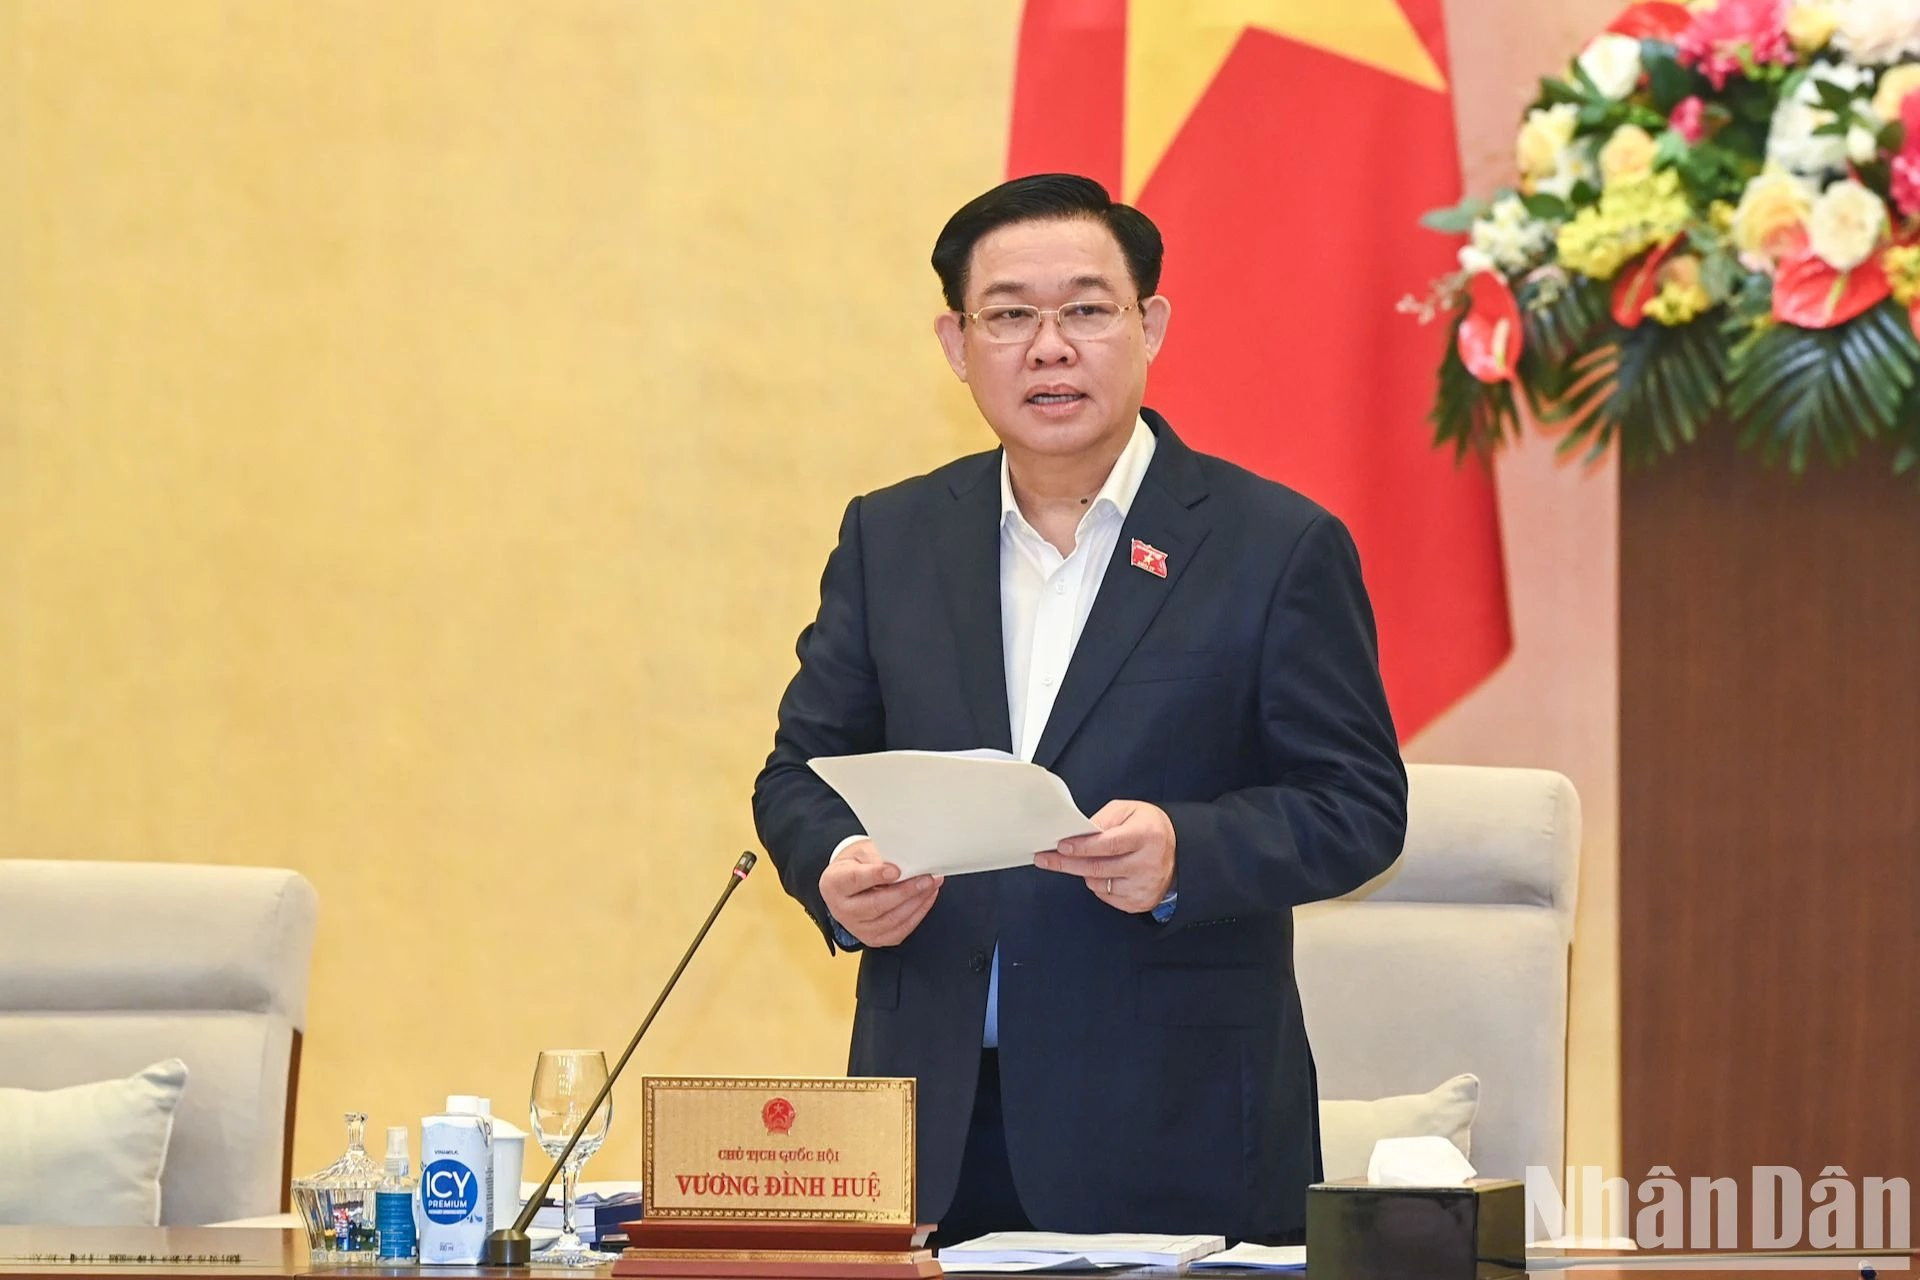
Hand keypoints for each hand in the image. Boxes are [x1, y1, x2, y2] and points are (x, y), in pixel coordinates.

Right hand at [819, 839, 943, 947]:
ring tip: (931, 886)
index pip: (855, 880)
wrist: (848, 885)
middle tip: (925, 879)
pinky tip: (925, 899)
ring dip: (916, 903)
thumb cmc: (855, 866)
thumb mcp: (862, 852)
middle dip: (905, 892)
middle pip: (876, 905)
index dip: (876, 875)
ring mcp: (857, 927)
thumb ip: (880, 857)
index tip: (896, 870)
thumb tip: (905, 863)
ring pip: (891, 920)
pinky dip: (917, 914)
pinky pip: (899, 930)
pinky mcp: (873, 938)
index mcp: (834, 883)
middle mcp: (842, 909)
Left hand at [1034, 799, 1175, 912]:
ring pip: (1098, 884)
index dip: (1082, 847)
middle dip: (1067, 863)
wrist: (1178, 851)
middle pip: (1098, 868)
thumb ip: (1102, 819)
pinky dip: (1098, 884)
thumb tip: (1077, 834)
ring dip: (1086, 872)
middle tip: (1045, 859)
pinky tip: (1107, 872)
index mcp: (1146, 836)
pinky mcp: (1140, 902)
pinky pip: (1105, 896)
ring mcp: (1144, 886)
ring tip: (1091, 859)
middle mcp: (1148, 863)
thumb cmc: (1148, 828)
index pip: (1109, 844)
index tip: (1061, 846)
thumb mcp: (1128, 811)